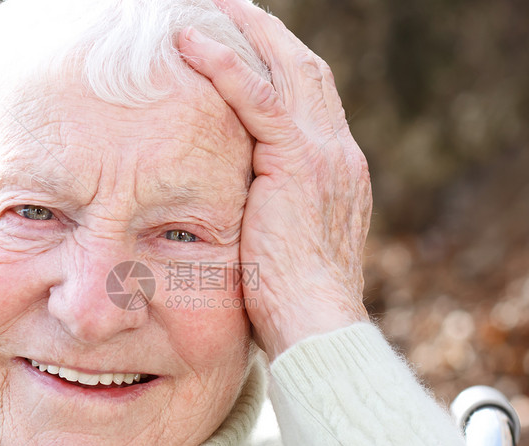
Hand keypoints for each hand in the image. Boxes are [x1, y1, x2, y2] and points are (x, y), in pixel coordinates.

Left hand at [178, 0, 371, 360]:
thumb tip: (236, 216)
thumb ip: (268, 217)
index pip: (310, 103)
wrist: (317, 330)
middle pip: (307, 71)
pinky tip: (190, 42)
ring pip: (288, 69)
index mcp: (335, 174)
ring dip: (248, 31)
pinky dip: (226, 66)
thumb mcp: (281, 249)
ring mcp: (324, 155)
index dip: (280, 68)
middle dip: (269, 35)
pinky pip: (260, 99)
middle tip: (232, 6)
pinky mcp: (298, 164)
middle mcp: (338, 154)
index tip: (250, 49)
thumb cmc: (290, 307)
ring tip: (211, 4)